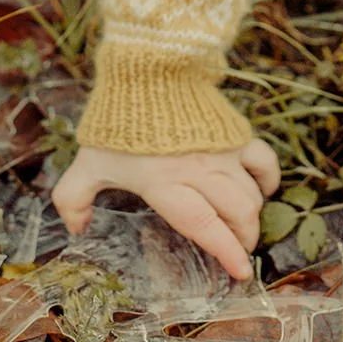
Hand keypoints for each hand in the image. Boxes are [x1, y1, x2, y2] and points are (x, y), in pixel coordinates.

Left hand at [52, 140, 280, 281]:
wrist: (148, 69)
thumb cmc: (118, 121)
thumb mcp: (89, 161)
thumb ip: (74, 198)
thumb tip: (77, 229)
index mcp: (165, 183)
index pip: (203, 225)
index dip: (225, 251)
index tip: (241, 272)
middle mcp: (199, 170)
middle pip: (236, 214)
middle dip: (243, 240)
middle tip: (238, 251)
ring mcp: (221, 151)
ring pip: (250, 194)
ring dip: (252, 217)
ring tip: (244, 228)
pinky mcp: (235, 133)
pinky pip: (264, 160)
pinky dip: (268, 179)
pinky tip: (263, 189)